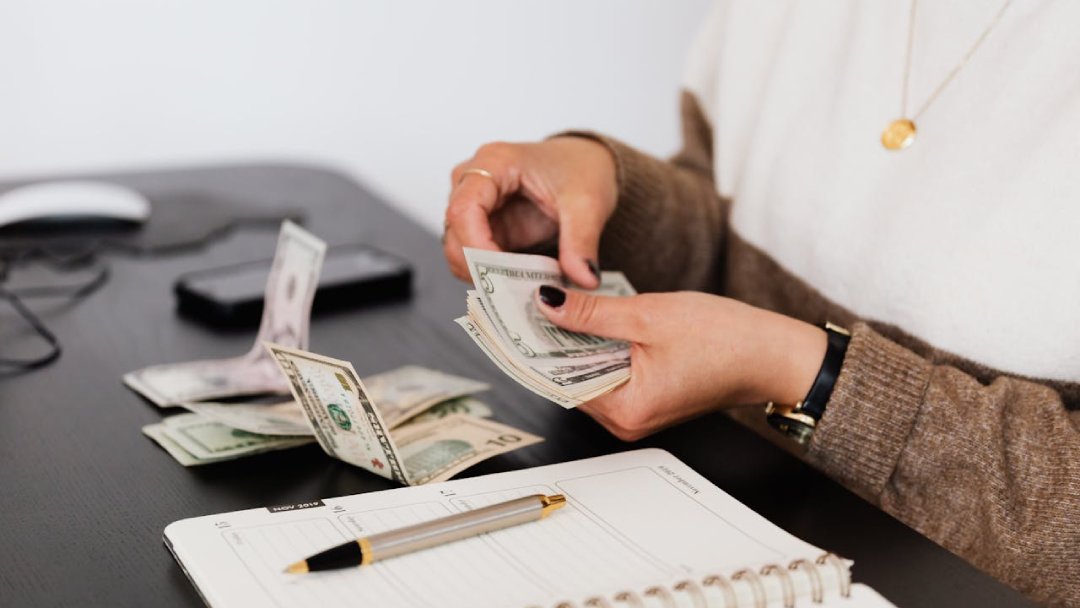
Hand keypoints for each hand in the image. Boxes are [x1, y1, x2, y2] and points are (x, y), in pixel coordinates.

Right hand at [443, 137, 617, 288]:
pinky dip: (493, 277)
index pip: (463, 209)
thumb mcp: (588, 203)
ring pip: (459, 251)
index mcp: (494, 162)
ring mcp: (476, 207)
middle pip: (454, 233)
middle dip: (479, 268)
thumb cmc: (581, 168)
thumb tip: (583, 277)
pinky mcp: (485, 229)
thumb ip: (582, 241)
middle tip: (515, 292)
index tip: (501, 274)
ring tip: (522, 289)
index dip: (476, 246)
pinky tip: (520, 284)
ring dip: (485, 275)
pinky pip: (475, 259)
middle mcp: (474, 182)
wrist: (588, 165)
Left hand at [534, 286, 827, 440]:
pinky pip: (609, 372)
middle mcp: (627, 421)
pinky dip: (598, 346)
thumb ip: (591, 313)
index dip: (533, 346)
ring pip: (588, 373)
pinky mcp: (648, 396)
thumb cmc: (726, 340)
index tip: (511, 318)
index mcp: (625, 410)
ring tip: (557, 303)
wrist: (773, 353)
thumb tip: (548, 304)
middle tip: (529, 301)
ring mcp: (638, 411)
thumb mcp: (648, 315)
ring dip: (575, 341)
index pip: (558, 380)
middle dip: (551, 340)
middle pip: (570, 378)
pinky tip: (591, 318)